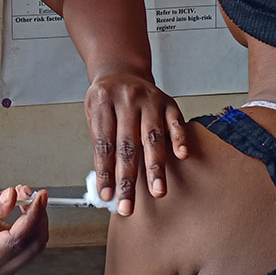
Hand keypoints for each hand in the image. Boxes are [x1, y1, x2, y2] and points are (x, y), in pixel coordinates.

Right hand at [0, 185, 48, 274]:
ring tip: (24, 197)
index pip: (15, 242)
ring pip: (33, 246)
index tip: (39, 196)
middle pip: (30, 246)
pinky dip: (30, 225)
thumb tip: (12, 197)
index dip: (32, 218)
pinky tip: (22, 209)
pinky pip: (28, 245)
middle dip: (38, 217)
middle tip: (34, 194)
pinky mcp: (7, 263)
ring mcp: (1, 270)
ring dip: (36, 220)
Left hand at [84, 72, 186, 215]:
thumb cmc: (106, 99)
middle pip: (127, 145)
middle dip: (128, 179)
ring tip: (157, 190)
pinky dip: (179, 138)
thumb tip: (106, 185)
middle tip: (128, 205)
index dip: (105, 172)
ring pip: (152, 137)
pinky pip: (175, 122)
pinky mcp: (168, 101)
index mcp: (102, 102)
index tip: (107, 196)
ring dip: (155, 167)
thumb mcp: (93, 114)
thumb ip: (101, 144)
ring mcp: (149, 98)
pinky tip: (181, 155)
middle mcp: (126, 98)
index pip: (104, 143)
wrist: (121, 70)